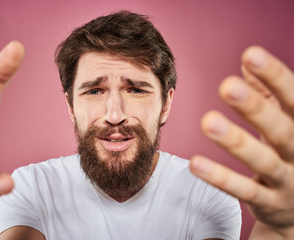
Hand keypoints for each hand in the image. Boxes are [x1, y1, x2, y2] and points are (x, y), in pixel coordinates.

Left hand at [190, 46, 293, 237]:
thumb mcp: (284, 122)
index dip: (275, 77)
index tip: (251, 54)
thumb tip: (248, 62)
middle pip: (281, 129)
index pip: (293, 99)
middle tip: (227, 86)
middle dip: (255, 107)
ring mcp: (288, 181)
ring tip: (207, 122)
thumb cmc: (289, 153)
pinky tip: (196, 164)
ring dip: (235, 141)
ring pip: (263, 161)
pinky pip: (245, 191)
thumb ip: (268, 93)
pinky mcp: (271, 204)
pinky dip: (221, 178)